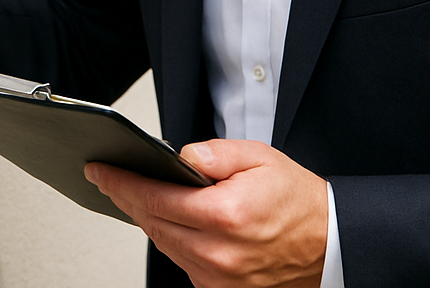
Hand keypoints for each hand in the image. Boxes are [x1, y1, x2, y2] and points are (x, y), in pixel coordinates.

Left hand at [86, 139, 327, 287]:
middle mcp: (219, 253)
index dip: (121, 182)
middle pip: (151, 223)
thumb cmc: (297, 201)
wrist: (329, 242)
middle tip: (107, 178)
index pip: (155, 197)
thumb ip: (215, 153)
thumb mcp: (260, 158)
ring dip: (144, 219)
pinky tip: (163, 220)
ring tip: (131, 194)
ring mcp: (219, 278)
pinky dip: (168, 239)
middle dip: (125, 197)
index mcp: (225, 215)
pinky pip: (181, 262)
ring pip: (163, 245)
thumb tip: (181, 155)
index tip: (100, 170)